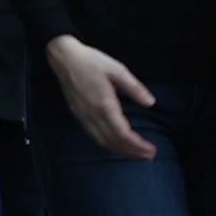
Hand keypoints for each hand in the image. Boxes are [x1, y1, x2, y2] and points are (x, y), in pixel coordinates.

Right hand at [46, 35, 157, 159]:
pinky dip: (108, 145)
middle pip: (113, 142)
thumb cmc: (92, 61)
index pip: (122, 133)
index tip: (151, 149)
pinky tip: (117, 145)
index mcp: (104, 104)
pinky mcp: (78, 116)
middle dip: (132, 152)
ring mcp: (84, 117)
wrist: (65, 58)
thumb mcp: (117, 70)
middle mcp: (93, 115)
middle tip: (149, 156)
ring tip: (136, 154)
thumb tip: (151, 103)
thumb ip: (134, 88)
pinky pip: (94, 136)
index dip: (137, 145)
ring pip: (103, 142)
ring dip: (120, 151)